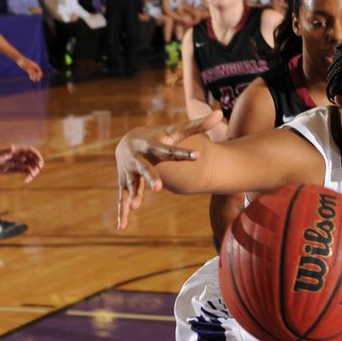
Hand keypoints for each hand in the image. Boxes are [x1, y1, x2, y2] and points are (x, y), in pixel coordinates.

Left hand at [0, 145, 44, 182]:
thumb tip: (13, 147)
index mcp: (17, 151)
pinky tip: (25, 181)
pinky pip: (26, 172)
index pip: (30, 151)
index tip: (40, 162)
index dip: (37, 155)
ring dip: (33, 172)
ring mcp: (19, 163)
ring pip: (31, 167)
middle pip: (33, 159)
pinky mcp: (17, 169)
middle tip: (36, 171)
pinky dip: (28, 177)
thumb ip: (7, 151)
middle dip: (37, 165)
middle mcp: (20, 157)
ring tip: (29, 178)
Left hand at [17, 56, 42, 80]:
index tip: (40, 77)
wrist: (19, 59)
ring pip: (34, 73)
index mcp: (34, 64)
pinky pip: (30, 73)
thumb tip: (31, 71)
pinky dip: (31, 76)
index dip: (40, 74)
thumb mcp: (26, 64)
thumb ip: (29, 68)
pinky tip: (31, 78)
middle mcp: (33, 66)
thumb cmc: (23, 61)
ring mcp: (30, 68)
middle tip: (38, 80)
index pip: (39, 70)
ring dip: (34, 77)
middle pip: (37, 72)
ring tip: (34, 80)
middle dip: (38, 76)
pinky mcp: (27, 69)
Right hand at [115, 111, 222, 229]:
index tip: (197, 156)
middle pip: (145, 168)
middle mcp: (138, 158)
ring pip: (132, 185)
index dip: (183, 154)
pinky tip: (122, 226)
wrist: (128, 141)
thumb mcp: (175, 131)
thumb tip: (219, 114)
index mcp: (152, 145)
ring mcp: (129, 172)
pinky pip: (122, 198)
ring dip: (134, 195)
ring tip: (136, 206)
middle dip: (150, 177)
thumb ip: (197, 125)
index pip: (170, 150)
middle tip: (158, 187)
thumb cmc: (159, 137)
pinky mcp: (124, 184)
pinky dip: (122, 212)